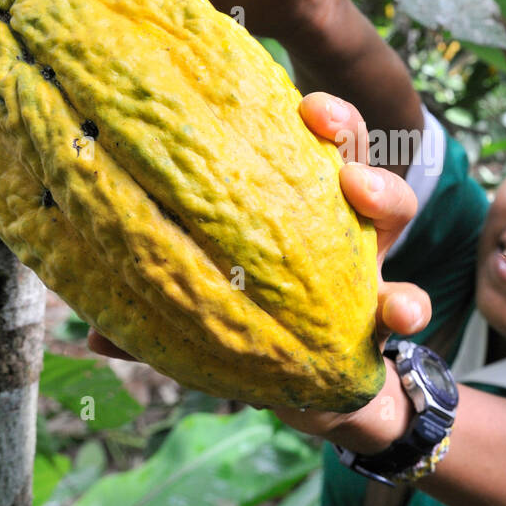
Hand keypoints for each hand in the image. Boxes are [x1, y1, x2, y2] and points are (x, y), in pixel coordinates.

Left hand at [87, 95, 431, 435]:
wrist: (321, 406)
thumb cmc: (257, 340)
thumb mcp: (203, 327)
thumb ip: (157, 328)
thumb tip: (92, 337)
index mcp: (285, 209)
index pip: (286, 141)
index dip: (284, 113)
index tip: (285, 100)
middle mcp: (332, 220)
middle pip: (343, 142)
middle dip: (343, 129)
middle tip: (317, 118)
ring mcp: (371, 259)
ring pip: (397, 205)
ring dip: (386, 192)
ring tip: (362, 194)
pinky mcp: (393, 311)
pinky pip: (413, 296)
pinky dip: (411, 302)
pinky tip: (399, 311)